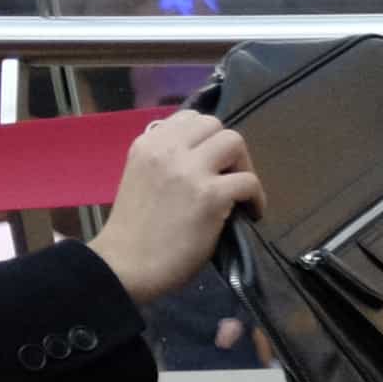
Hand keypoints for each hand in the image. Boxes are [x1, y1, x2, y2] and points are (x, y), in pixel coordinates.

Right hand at [87, 109, 257, 304]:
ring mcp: (189, 170)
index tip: (213, 162)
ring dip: (244, 167)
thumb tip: (202, 158)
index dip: (208, 138)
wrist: (126, 263)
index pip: (189, 118)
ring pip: (234, 142)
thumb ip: (167, 161)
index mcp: (147, 143)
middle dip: (229, 150)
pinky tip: (250, 213)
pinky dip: (257, 198)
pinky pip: (249, 181)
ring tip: (240, 193)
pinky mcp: (210, 195)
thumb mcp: (143, 177)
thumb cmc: (135, 229)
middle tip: (230, 178)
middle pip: (215, 125)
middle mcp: (166, 149)